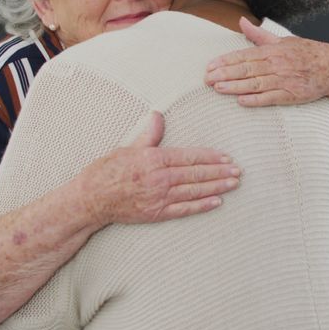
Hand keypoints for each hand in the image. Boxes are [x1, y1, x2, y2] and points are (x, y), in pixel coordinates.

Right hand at [80, 112, 240, 224]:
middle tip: (238, 171)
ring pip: (194, 191)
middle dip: (219, 172)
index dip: (210, 157)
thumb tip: (159, 116)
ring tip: (233, 183)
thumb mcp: (128, 148)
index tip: (226, 157)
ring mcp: (158, 198)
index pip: (189, 156)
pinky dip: (201, 206)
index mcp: (153, 159)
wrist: (90, 199)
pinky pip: (184, 209)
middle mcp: (159, 179)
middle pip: (196, 174)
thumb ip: (149, 135)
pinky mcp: (156, 213)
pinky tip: (217, 202)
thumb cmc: (107, 171)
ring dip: (216, 187)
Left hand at [205, 17, 328, 106]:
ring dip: (235, 86)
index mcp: (273, 51)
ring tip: (218, 88)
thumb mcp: (283, 40)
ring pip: (255, 84)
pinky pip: (271, 98)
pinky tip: (241, 102)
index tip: (210, 66)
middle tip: (206, 79)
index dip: (225, 61)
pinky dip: (256, 100)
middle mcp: (277, 65)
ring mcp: (284, 80)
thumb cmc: (306, 53)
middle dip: (225, 74)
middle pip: (246, 69)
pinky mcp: (292, 95)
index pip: (244, 55)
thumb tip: (241, 22)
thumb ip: (259, 35)